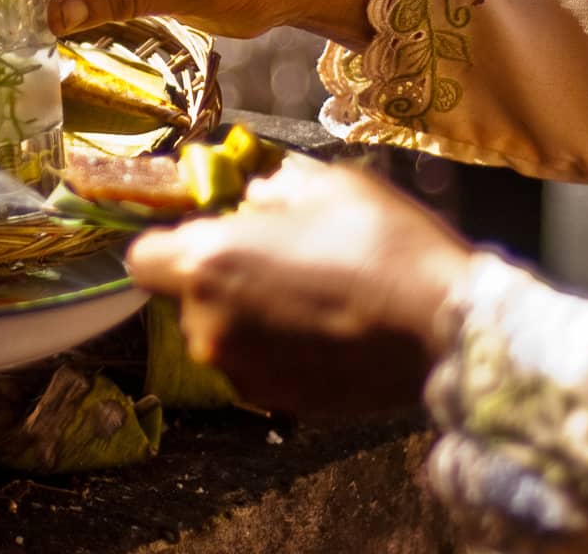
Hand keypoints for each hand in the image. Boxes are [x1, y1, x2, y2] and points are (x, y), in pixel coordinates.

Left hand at [127, 154, 474, 417]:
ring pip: (222, 332)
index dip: (168, 242)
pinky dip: (278, 347)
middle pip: (185, 297)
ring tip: (310, 292)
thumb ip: (269, 191)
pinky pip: (258, 364)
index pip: (142, 257)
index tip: (205, 232)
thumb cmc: (382, 244)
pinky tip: (326, 328)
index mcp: (208, 263)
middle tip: (277, 256)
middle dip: (218, 276)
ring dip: (248, 312)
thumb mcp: (324, 185)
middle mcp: (209, 325)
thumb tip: (251, 202)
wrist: (444, 326)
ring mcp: (242, 370)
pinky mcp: (279, 401)